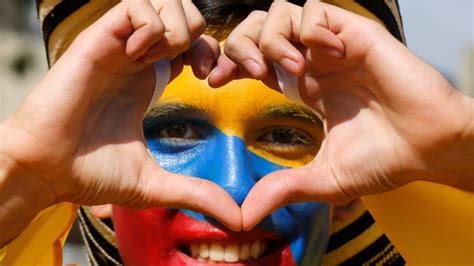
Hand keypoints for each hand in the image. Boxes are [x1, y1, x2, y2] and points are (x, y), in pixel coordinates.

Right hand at [0, 0, 239, 246]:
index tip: (214, 82)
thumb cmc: (90, 173)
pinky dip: (150, 25)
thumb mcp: (155, 183)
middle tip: (199, 70)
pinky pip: (134, 7)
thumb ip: (196, 192)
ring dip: (178, 28)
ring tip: (165, 61)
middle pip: (182, 13)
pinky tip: (141, 56)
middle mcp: (135, 57)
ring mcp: (117, 46)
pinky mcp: (97, 41)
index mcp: (149, 78)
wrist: (45, 171)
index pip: (193, 42)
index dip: (213, 54)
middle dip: (202, 34)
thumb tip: (236, 218)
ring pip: (162, 2)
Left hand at [209, 0, 472, 229]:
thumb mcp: (324, 178)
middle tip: (251, 73)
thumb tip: (245, 216)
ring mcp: (333, 46)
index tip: (215, 82)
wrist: (430, 147)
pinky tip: (325, 56)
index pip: (254, 58)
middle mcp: (314, 61)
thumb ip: (284, 189)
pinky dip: (310, 28)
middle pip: (259, 27)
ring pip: (282, 13)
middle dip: (243, 44)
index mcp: (305, 85)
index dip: (229, 63)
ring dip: (275, 38)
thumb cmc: (385, 160)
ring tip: (293, 71)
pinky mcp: (355, 34)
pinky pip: (316, 10)